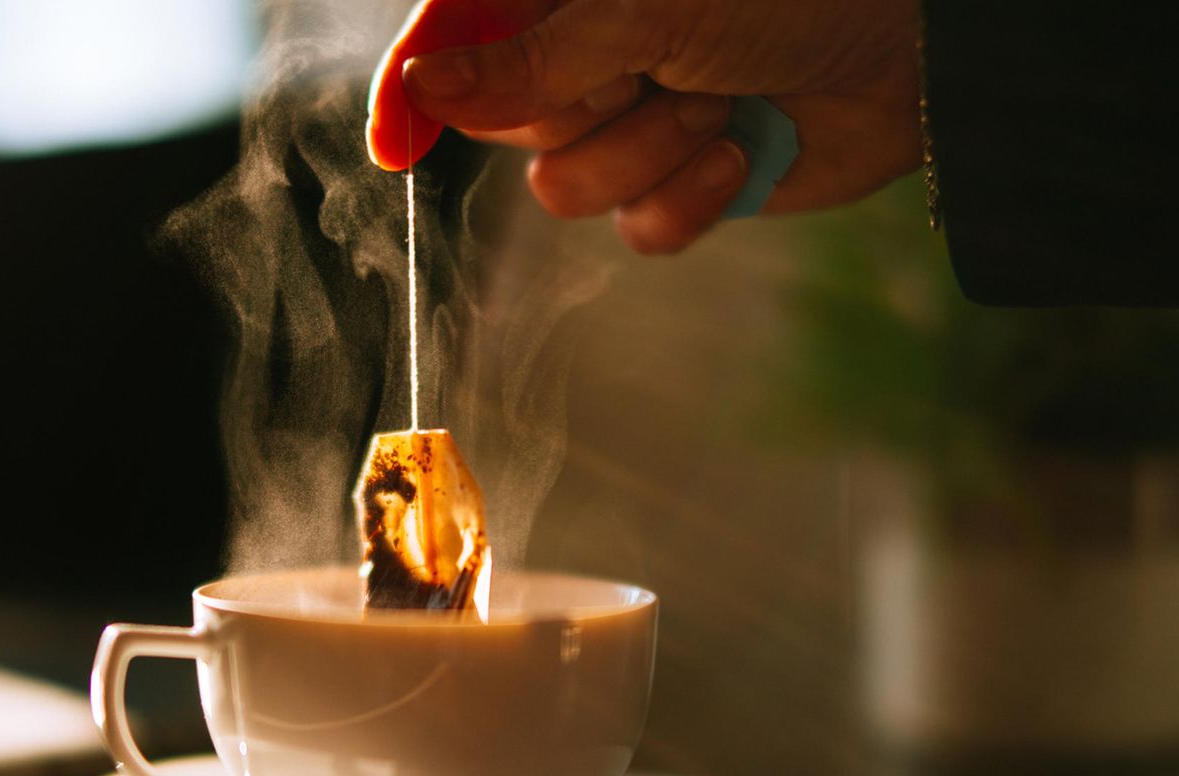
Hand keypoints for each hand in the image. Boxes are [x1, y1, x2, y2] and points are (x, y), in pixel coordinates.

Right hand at [372, 0, 920, 253]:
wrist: (909, 55)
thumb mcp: (642, 8)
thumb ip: (527, 58)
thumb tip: (423, 86)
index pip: (453, 39)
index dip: (413, 92)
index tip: (390, 144)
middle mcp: (586, 55)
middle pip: (505, 125)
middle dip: (582, 107)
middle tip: (655, 64)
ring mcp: (630, 120)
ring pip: (564, 189)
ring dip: (647, 152)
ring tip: (717, 99)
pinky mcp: (674, 182)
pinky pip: (633, 230)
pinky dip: (689, 200)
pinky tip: (738, 152)